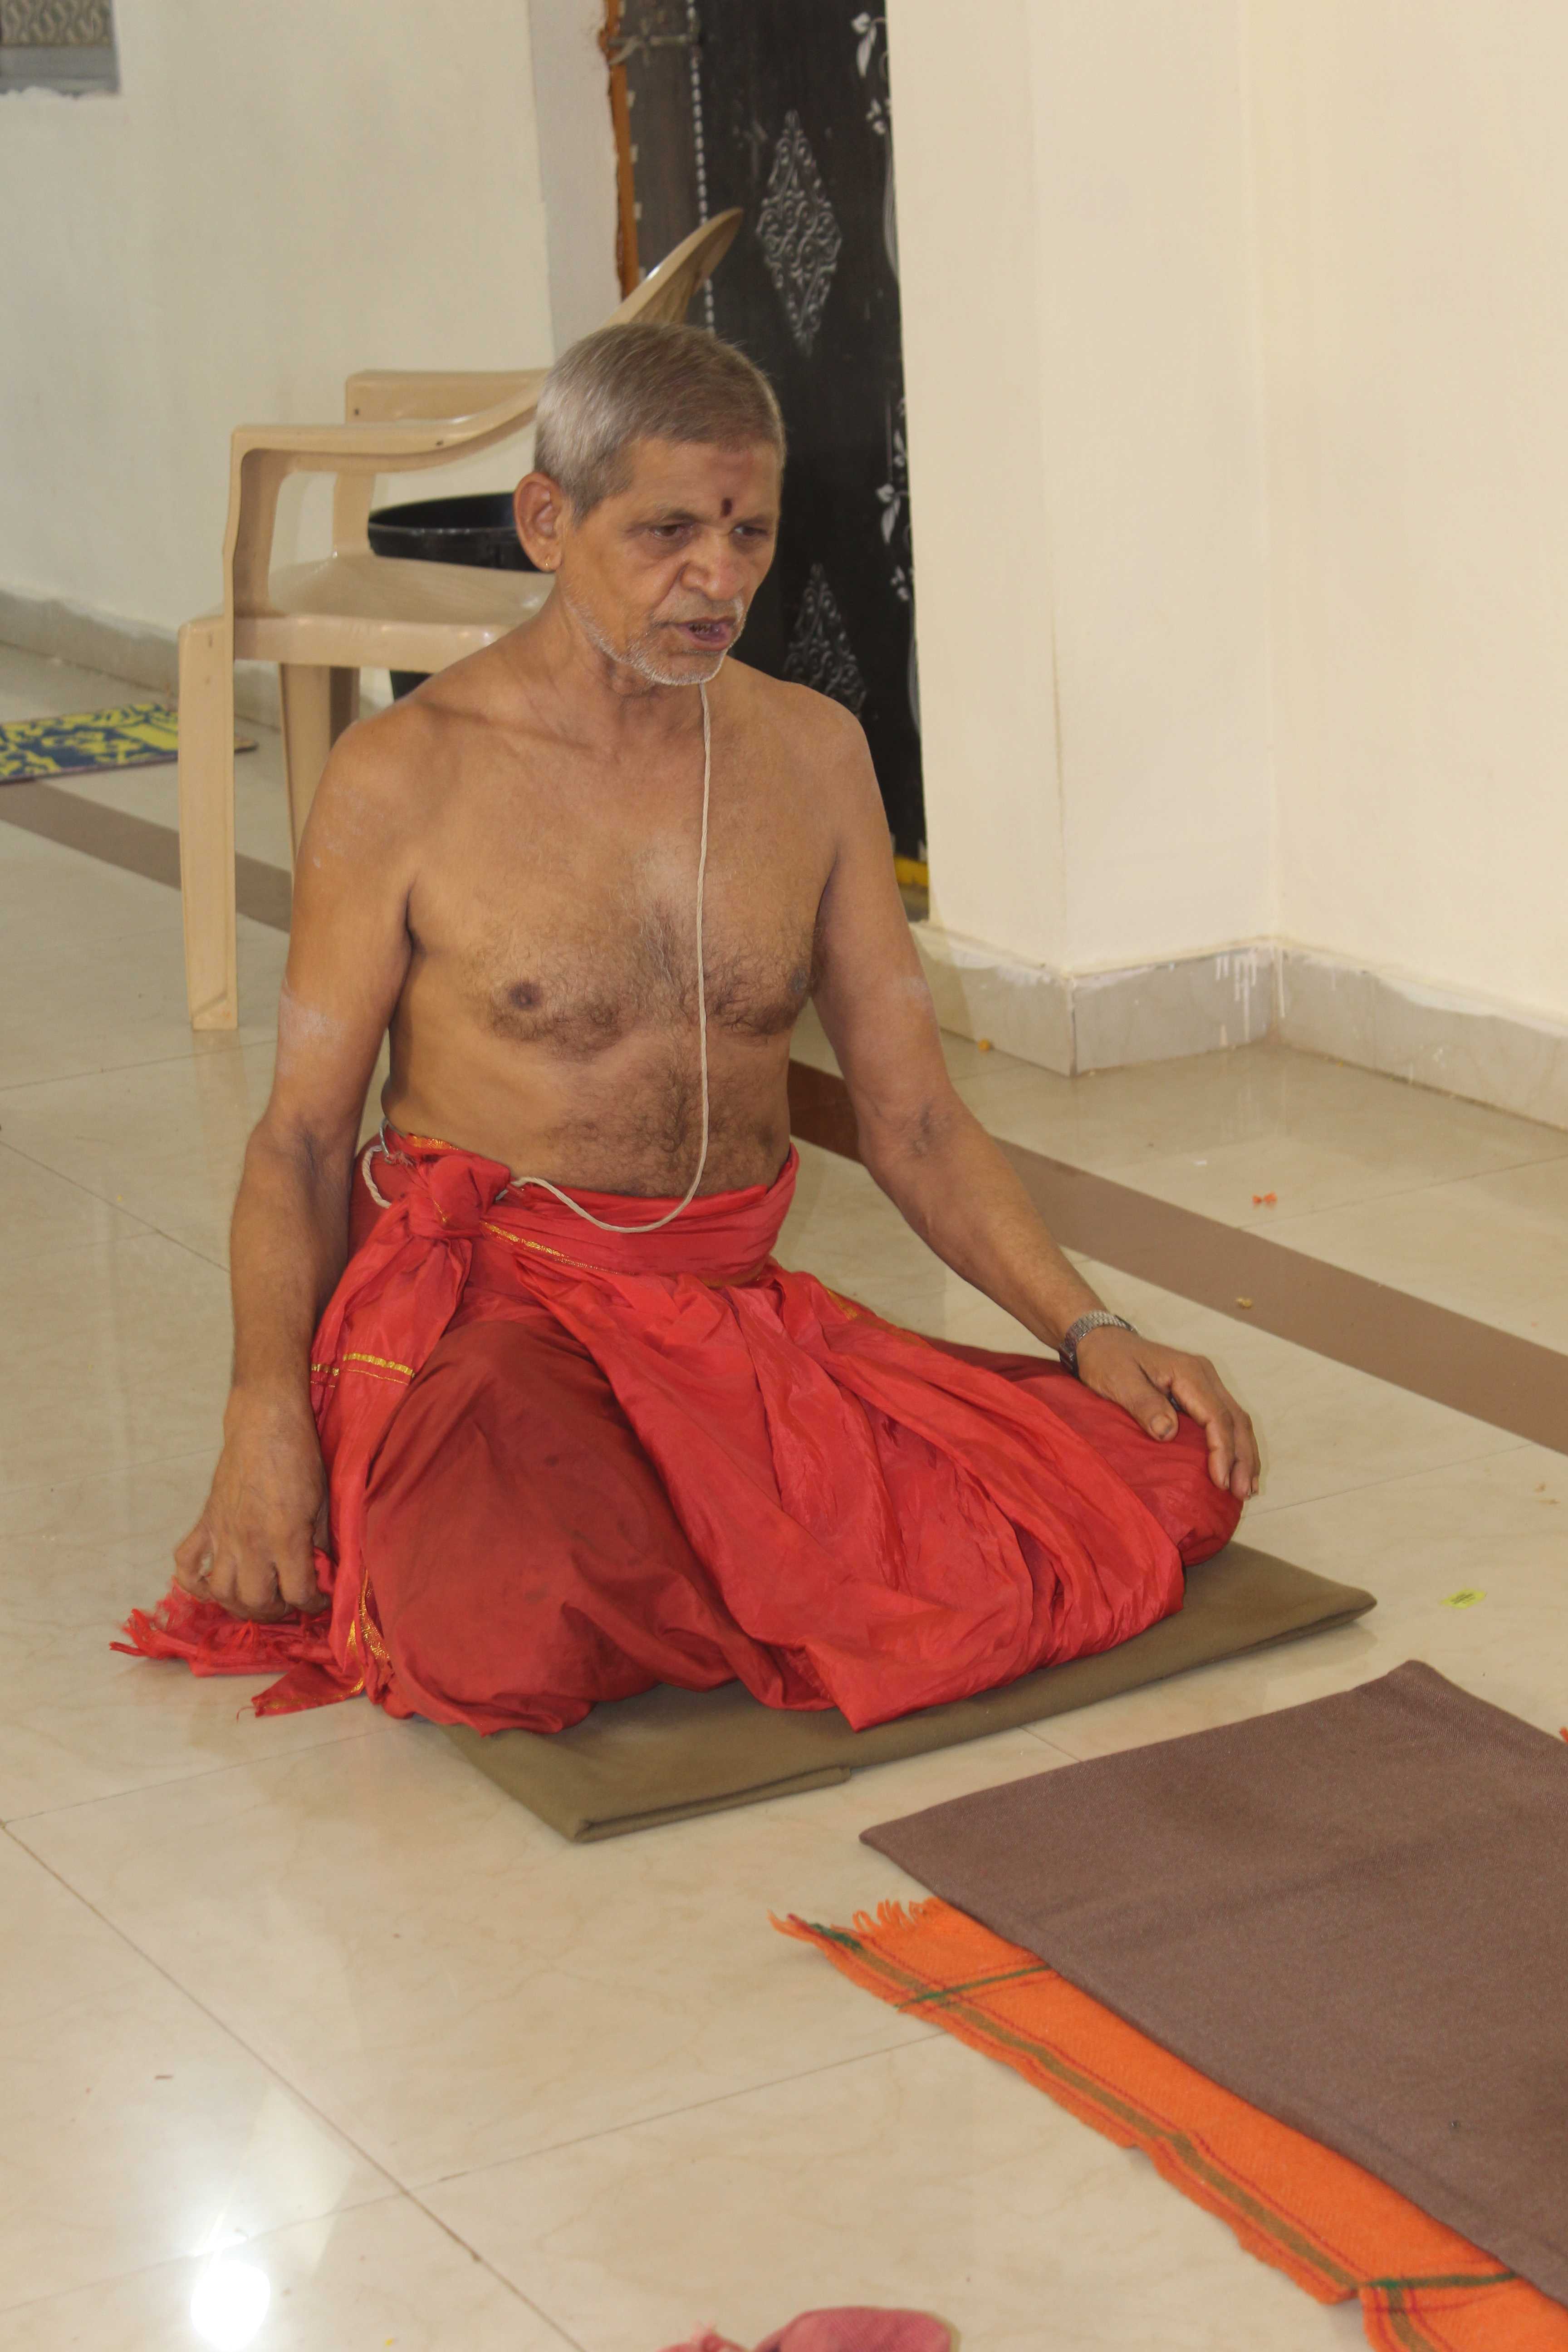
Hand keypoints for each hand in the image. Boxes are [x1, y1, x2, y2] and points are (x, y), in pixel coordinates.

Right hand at [173, 1394, 330, 1619]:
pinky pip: (186, 1564)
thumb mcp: (323, 1501)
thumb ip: (321, 1541)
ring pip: (220, 1592)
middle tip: (288, 1601)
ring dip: (239, 1604)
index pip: (298, 1593)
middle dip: (276, 1610)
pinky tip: (213, 1587)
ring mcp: (222, 1534)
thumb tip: (325, 1571)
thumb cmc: (301, 1458)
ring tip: (257, 1598)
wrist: (265, 1424)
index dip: (313, 1603)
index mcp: (285, 1537)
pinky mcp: (205, 1523)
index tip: (319, 1600)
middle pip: (255, 1601)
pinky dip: (194, 1583)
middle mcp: (250, 1543)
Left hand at [1073, 1326, 1259, 1500]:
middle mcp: (1204, 1376)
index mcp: (1188, 1373)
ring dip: (1244, 1455)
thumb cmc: (1108, 1361)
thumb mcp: (1119, 1382)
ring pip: (1237, 1420)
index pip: (1216, 1416)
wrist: (1103, 1341)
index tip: (1221, 1481)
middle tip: (1242, 1494)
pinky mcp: (1200, 1392)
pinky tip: (1237, 1468)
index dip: (1222, 1451)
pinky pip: (1227, 1419)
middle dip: (1242, 1459)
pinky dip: (1235, 1445)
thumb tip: (1167, 1433)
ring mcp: (1205, 1382)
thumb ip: (1143, 1405)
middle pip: (1236, 1420)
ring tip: (1246, 1489)